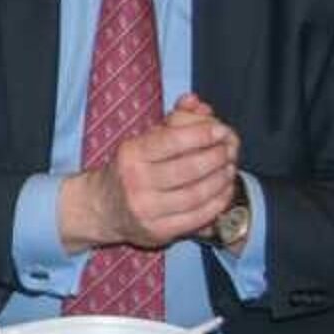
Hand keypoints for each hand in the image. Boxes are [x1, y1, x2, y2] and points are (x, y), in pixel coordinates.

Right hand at [60, 93, 238, 250]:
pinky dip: (217, 203)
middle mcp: (136, 182)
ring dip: (220, 180)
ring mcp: (147, 209)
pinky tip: (224, 191)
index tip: (221, 130)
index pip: (172, 141)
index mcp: (131, 154)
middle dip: (217, 157)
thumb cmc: (131, 168)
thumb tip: (197, 102)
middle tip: (230, 150)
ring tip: (229, 168)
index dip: (202, 134)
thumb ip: (173, 119)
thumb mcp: (143, 139)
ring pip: (197, 194)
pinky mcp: (158, 231)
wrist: (103, 207)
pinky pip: (197, 217)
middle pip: (189, 169)